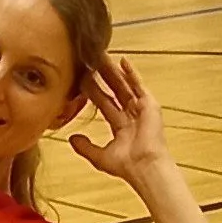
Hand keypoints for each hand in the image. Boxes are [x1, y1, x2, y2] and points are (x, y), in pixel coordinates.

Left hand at [70, 56, 171, 183]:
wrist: (144, 166)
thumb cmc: (126, 165)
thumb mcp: (100, 156)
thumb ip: (86, 147)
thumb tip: (72, 139)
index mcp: (121, 126)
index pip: (104, 103)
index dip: (94, 91)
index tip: (82, 79)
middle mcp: (131, 115)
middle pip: (114, 90)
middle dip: (103, 76)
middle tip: (91, 61)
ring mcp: (141, 108)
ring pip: (124, 85)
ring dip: (114, 71)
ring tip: (102, 56)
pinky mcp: (149, 104)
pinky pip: (139, 85)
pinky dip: (131, 73)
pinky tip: (123, 62)